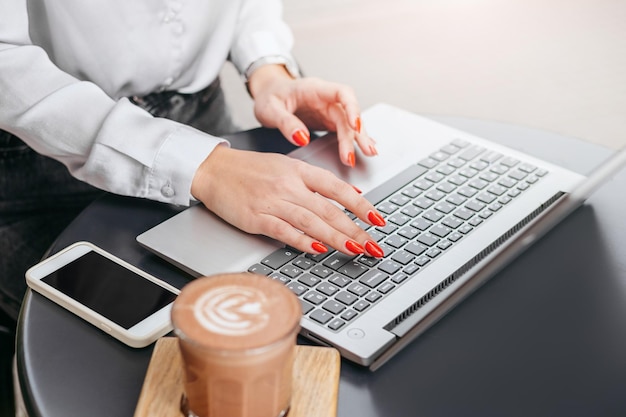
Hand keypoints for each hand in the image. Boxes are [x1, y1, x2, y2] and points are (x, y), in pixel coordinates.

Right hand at [191, 146, 385, 257]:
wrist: (214, 170)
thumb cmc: (251, 170)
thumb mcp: (287, 167)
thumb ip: (317, 182)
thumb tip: (350, 193)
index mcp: (299, 171)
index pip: (337, 189)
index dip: (361, 205)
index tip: (379, 220)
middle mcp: (289, 186)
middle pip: (329, 210)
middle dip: (355, 230)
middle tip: (373, 246)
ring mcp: (272, 202)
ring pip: (311, 222)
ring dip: (336, 238)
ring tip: (355, 250)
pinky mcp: (256, 218)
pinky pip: (284, 231)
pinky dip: (302, 241)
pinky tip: (318, 250)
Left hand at [248, 65, 377, 167]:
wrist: (268, 94)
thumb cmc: (269, 96)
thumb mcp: (270, 109)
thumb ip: (285, 122)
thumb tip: (302, 138)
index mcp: (314, 89)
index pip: (341, 93)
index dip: (352, 108)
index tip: (355, 125)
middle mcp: (326, 99)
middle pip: (347, 114)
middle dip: (355, 134)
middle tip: (356, 154)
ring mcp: (328, 110)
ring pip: (349, 124)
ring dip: (359, 139)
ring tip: (369, 154)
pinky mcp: (327, 121)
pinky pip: (344, 130)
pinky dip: (354, 140)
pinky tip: (364, 149)